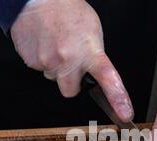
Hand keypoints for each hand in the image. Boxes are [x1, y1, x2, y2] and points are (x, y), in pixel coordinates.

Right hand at [11, 0, 133, 120]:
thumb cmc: (68, 10)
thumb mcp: (92, 31)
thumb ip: (94, 56)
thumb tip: (93, 73)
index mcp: (90, 52)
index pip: (109, 80)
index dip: (118, 99)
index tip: (125, 114)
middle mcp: (69, 61)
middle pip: (70, 90)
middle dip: (71, 82)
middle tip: (70, 62)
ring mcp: (48, 62)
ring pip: (53, 78)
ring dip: (56, 68)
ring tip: (56, 45)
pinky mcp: (31, 61)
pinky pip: (39, 68)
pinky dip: (42, 58)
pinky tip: (45, 43)